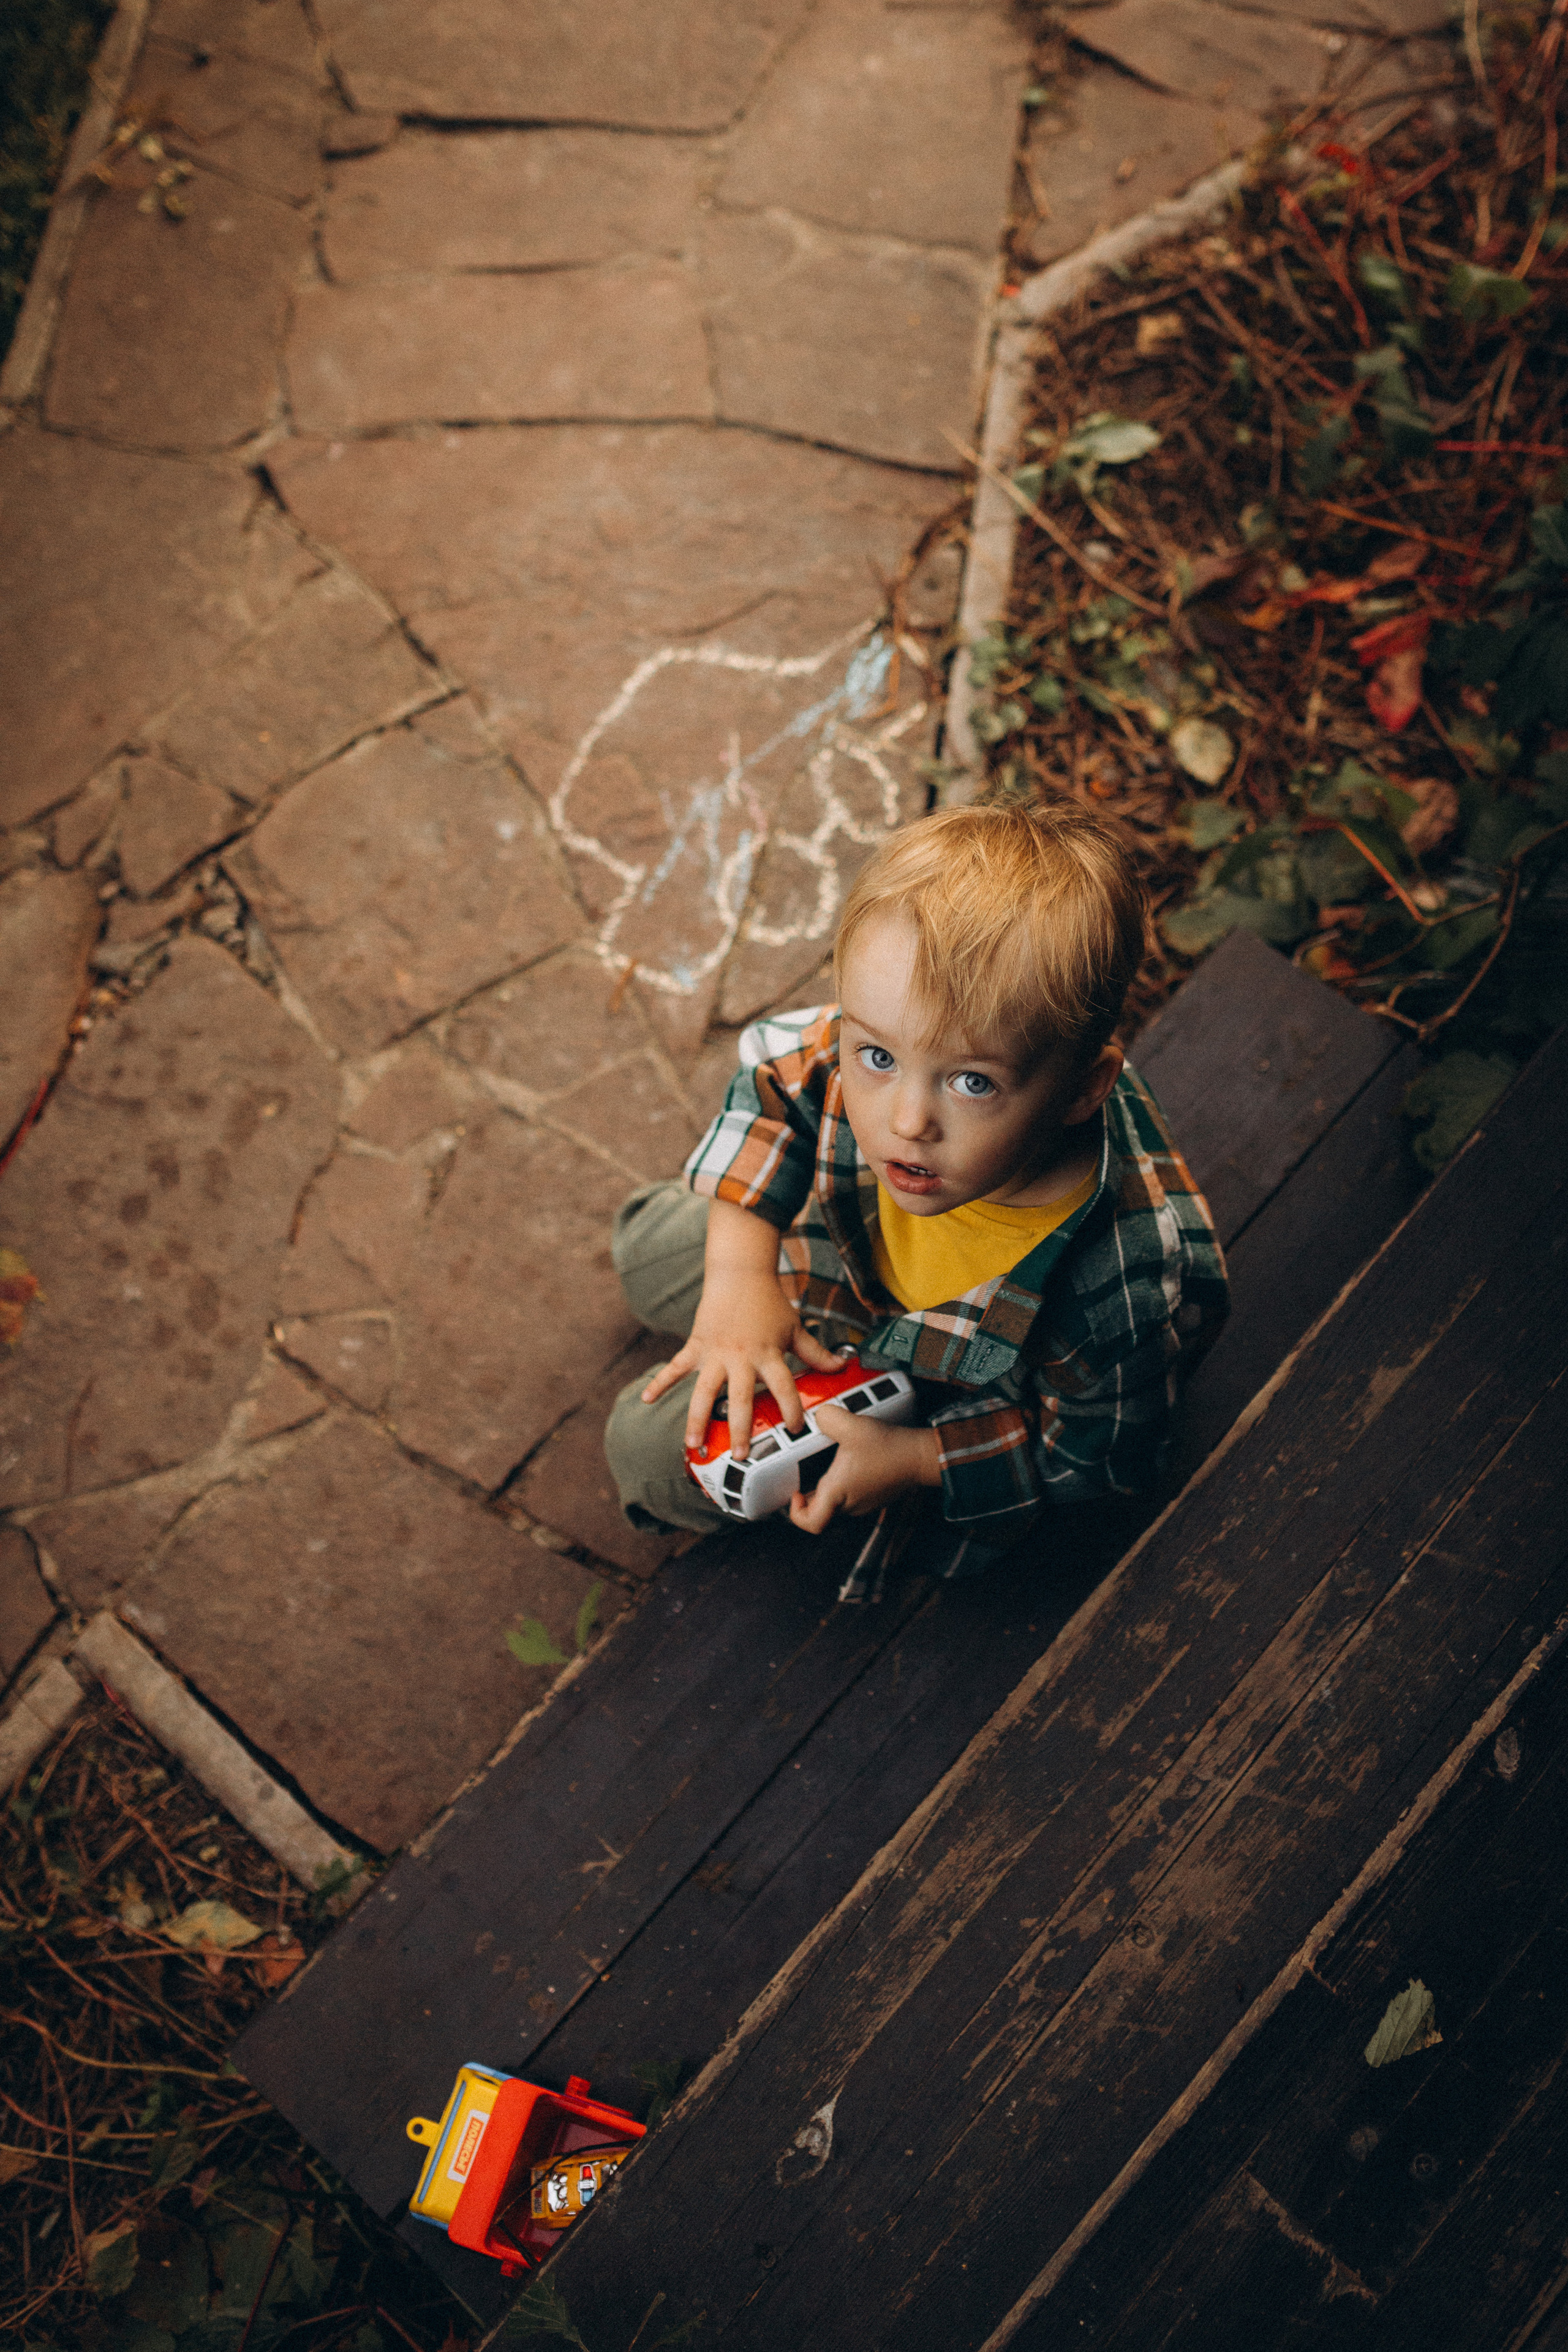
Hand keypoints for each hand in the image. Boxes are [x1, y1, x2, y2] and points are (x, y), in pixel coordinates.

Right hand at [639, 1201, 846, 1457]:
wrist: (739, 1273)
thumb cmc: (769, 1302)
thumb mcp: (795, 1328)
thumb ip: (816, 1352)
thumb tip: (843, 1366)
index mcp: (768, 1354)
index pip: (784, 1387)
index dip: (791, 1408)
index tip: (796, 1429)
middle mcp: (741, 1358)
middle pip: (740, 1398)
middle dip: (739, 1428)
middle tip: (741, 1455)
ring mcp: (715, 1353)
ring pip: (704, 1392)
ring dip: (697, 1419)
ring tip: (694, 1445)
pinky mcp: (696, 1346)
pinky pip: (676, 1367)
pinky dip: (661, 1382)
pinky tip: (647, 1400)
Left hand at [788, 1405, 941, 1534]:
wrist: (920, 1456)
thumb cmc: (888, 1448)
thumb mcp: (852, 1426)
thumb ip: (827, 1418)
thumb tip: (817, 1416)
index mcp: (838, 1493)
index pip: (810, 1523)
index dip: (796, 1512)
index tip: (796, 1492)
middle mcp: (849, 1504)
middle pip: (820, 1510)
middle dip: (809, 1494)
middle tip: (805, 1473)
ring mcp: (863, 1503)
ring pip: (836, 1502)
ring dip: (828, 1487)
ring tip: (827, 1463)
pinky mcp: (874, 1497)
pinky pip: (851, 1495)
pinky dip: (845, 1483)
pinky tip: (849, 1462)